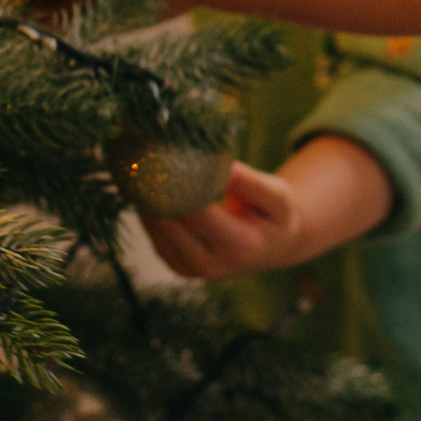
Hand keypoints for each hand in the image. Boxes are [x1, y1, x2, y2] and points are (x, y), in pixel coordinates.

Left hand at [140, 136, 395, 279]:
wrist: (274, 247)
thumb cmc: (277, 216)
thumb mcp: (277, 197)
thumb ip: (250, 183)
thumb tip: (222, 167)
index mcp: (237, 247)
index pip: (195, 212)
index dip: (177, 183)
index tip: (165, 153)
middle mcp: (209, 264)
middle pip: (167, 222)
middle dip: (155, 188)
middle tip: (145, 152)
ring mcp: (190, 269)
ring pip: (154, 228)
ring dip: (147, 196)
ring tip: (143, 163)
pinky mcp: (176, 265)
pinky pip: (154, 234)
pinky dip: (150, 208)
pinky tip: (149, 184)